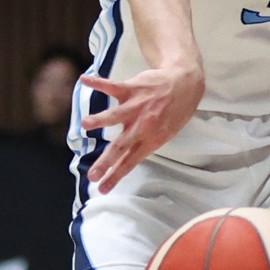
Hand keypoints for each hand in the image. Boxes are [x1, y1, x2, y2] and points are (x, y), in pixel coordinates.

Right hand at [79, 63, 203, 191]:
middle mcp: (142, 125)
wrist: (185, 83)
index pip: (130, 162)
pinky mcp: (132, 88)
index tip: (102, 188)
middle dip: (105, 162)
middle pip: (120, 146)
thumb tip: (123, 159)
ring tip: (85, 125)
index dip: (116, 176)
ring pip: (115, 115)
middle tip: (91, 174)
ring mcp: (136, 106)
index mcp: (150, 139)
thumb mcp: (164, 134)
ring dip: (100, 119)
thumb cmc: (174, 112)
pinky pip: (112, 86)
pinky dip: (97, 83)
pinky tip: (84, 80)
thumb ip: (143, 144)